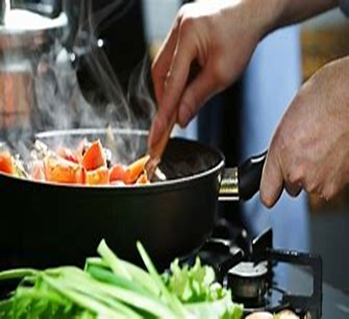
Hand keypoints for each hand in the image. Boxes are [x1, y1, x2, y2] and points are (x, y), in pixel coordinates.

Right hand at [148, 0, 273, 148]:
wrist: (252, 12)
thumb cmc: (242, 37)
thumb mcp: (222, 73)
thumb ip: (197, 96)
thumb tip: (181, 118)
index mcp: (188, 35)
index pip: (171, 82)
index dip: (164, 112)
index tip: (157, 133)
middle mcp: (178, 28)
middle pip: (160, 73)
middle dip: (166, 99)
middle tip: (172, 119)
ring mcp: (178, 29)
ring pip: (165, 67)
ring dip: (172, 88)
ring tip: (184, 102)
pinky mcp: (181, 32)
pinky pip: (173, 60)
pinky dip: (178, 77)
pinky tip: (186, 87)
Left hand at [260, 56, 348, 206]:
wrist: (346, 98)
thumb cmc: (317, 106)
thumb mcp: (282, 131)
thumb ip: (275, 160)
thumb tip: (275, 177)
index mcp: (281, 161)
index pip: (268, 194)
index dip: (269, 192)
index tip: (269, 195)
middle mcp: (300, 176)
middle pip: (292, 186)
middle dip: (295, 171)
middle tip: (305, 148)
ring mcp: (322, 182)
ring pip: (312, 185)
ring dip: (315, 171)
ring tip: (321, 146)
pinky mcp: (340, 183)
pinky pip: (329, 183)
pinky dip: (331, 172)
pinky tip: (332, 151)